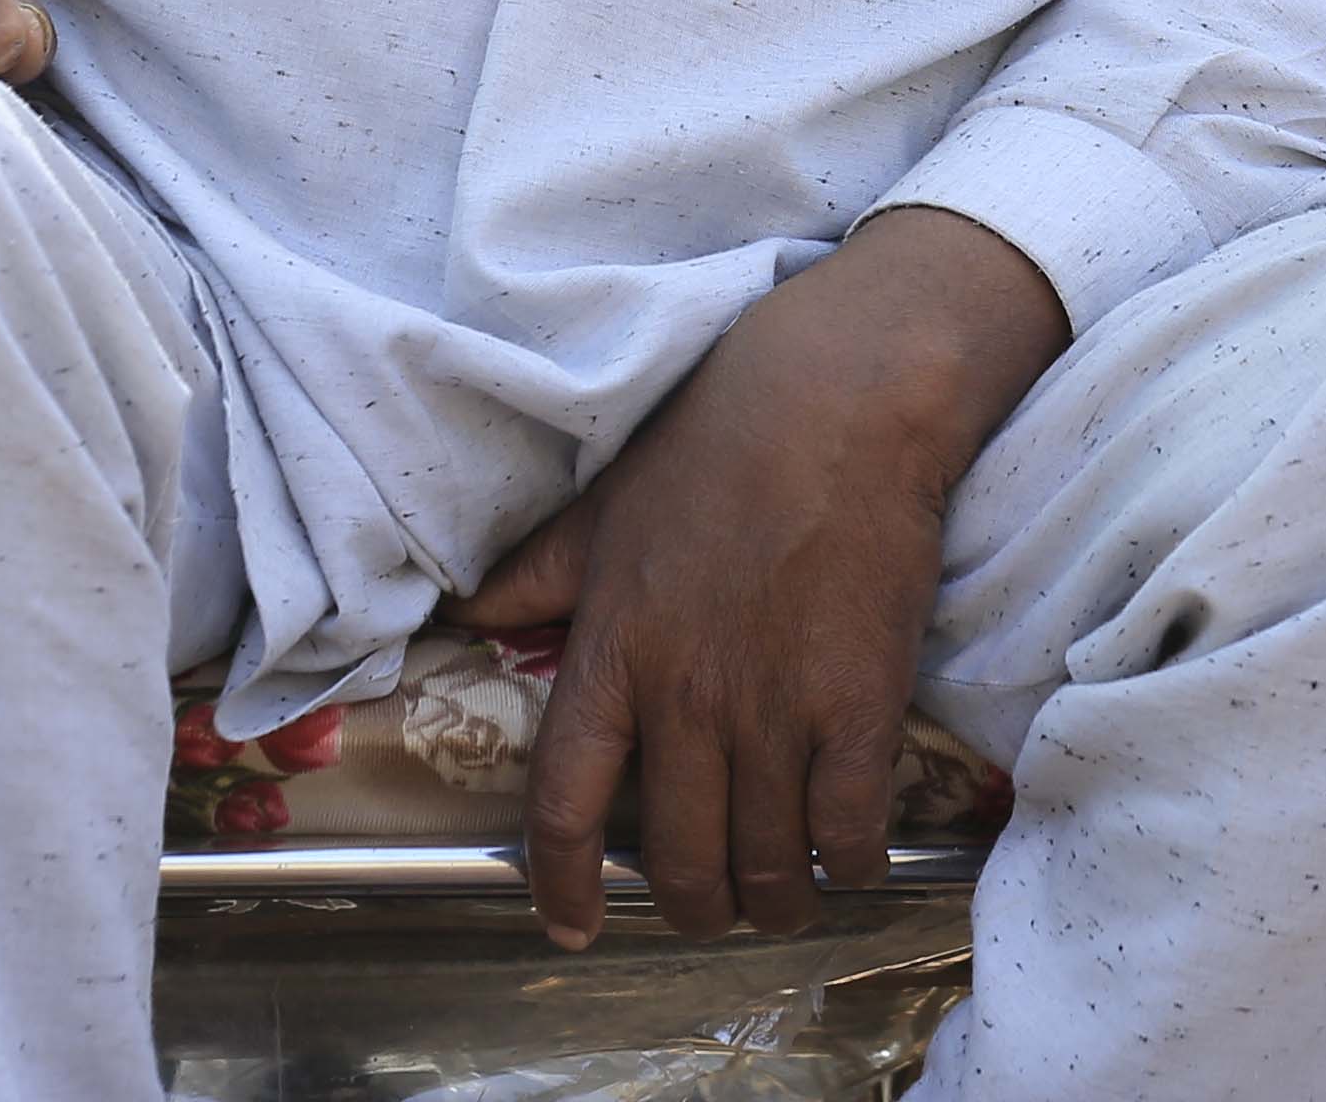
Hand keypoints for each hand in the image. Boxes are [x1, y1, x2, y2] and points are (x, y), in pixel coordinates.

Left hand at [459, 207, 1069, 948]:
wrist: (840, 400)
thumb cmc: (716, 441)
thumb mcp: (601, 510)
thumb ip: (532, 577)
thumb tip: (465, 616)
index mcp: (612, 653)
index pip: (564, 804)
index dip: (564, 884)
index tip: (573, 924)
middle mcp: (686, 699)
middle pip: (678, 862)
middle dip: (692, 907)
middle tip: (708, 902)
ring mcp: (776, 710)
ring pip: (764, 866)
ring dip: (770, 900)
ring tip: (779, 892)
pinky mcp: (860, 708)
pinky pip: (847, 835)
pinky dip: (845, 866)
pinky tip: (845, 855)